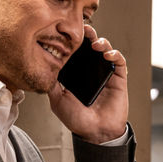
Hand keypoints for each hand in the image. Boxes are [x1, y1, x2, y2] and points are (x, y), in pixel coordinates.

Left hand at [47, 25, 128, 143]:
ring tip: (95, 43)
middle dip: (88, 35)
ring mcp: (105, 73)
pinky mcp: (118, 78)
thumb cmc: (77, 119)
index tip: (67, 32)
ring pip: (105, 49)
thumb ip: (52, 83)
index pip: (75, 52)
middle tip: (83, 29)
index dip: (73, 41)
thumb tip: (43, 67)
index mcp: (77, 74)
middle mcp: (91, 71)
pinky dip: (114, 54)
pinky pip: (119, 61)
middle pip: (90, 46)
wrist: (95, 132)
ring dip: (101, 42)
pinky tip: (107, 55)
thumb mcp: (57, 100)